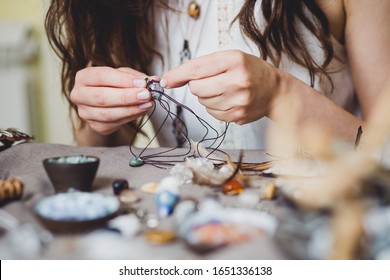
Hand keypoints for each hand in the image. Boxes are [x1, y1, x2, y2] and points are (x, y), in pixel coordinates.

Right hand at [70, 66, 153, 134]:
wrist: (106, 103)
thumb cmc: (114, 84)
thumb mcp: (123, 75)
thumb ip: (136, 77)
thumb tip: (154, 81)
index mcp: (83, 77)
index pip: (102, 76)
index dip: (123, 80)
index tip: (142, 83)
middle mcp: (79, 95)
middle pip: (102, 97)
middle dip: (127, 97)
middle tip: (146, 95)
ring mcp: (85, 113)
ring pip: (108, 114)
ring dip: (131, 109)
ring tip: (148, 104)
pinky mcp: (95, 126)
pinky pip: (114, 123)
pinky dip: (131, 117)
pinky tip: (141, 111)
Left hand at [161, 50, 281, 124]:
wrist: (275, 91)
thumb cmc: (251, 71)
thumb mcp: (230, 58)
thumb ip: (202, 66)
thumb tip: (171, 79)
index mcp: (234, 61)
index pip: (197, 68)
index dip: (178, 75)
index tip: (166, 80)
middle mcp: (237, 81)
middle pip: (196, 88)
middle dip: (198, 85)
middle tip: (213, 81)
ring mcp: (238, 101)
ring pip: (203, 102)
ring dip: (208, 97)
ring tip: (225, 90)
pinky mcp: (238, 117)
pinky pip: (212, 113)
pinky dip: (216, 107)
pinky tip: (229, 100)